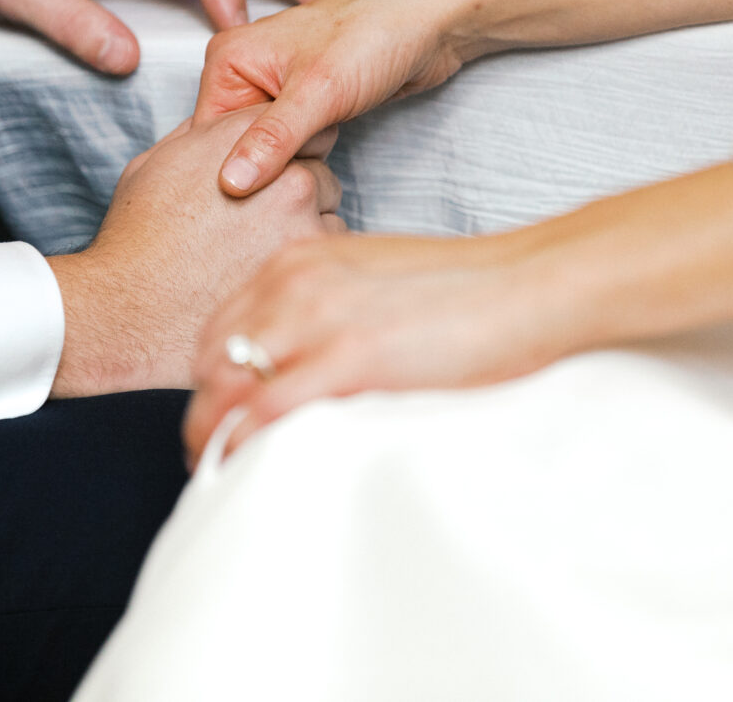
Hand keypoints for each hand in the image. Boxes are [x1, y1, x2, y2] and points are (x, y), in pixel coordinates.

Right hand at [46, 107, 345, 397]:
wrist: (134, 307)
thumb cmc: (137, 240)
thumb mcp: (155, 165)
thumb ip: (198, 137)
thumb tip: (220, 127)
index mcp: (241, 137)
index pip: (294, 124)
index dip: (284, 151)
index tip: (270, 174)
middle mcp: (280, 167)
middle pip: (318, 166)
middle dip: (298, 189)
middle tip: (260, 222)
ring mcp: (301, 212)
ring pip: (328, 210)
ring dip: (306, 225)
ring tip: (257, 253)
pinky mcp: (310, 257)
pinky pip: (329, 250)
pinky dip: (305, 261)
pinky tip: (265, 274)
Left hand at [181, 233, 569, 463]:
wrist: (531, 284)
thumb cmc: (466, 290)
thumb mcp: (372, 279)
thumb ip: (325, 308)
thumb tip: (300, 360)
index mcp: (297, 261)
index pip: (218, 327)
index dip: (209, 379)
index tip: (215, 415)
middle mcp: (293, 281)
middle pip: (210, 359)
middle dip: (202, 411)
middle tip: (205, 454)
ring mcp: (316, 317)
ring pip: (225, 388)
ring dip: (211, 436)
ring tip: (217, 472)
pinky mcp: (348, 358)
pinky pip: (265, 411)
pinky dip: (243, 446)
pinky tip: (245, 470)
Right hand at [194, 0, 479, 196]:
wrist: (432, 22)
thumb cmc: (376, 34)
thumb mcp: (317, 92)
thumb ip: (271, 140)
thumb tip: (231, 185)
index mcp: (228, 60)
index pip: (207, 135)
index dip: (229, 165)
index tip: (254, 190)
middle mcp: (245, 72)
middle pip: (233, 144)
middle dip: (263, 165)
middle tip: (293, 171)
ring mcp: (275, 89)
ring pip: (265, 149)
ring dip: (288, 164)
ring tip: (312, 159)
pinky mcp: (305, 105)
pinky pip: (291, 146)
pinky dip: (306, 157)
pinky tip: (323, 159)